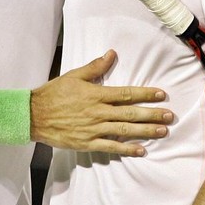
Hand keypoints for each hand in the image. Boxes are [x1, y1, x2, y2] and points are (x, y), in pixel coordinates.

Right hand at [31, 50, 172, 156]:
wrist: (34, 115)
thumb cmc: (54, 94)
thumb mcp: (74, 75)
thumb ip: (95, 67)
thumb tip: (112, 54)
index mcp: (96, 94)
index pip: (126, 93)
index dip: (145, 94)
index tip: (161, 95)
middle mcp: (98, 112)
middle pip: (130, 112)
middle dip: (152, 114)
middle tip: (169, 116)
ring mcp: (94, 129)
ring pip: (124, 130)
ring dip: (145, 131)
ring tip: (162, 131)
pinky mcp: (87, 143)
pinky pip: (111, 147)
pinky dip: (127, 149)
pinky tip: (141, 150)